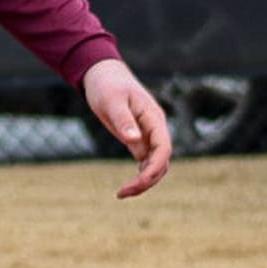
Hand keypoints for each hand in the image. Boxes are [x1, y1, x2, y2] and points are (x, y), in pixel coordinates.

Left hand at [81, 58, 172, 198]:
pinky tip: (127, 185)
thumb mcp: (112, 100)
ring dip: (144, 180)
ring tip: (122, 193)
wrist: (102, 74)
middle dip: (147, 179)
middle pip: (161, 160)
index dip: (155, 167)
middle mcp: (155, 128)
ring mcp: (148, 134)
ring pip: (155, 163)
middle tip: (122, 193)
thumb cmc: (107, 85)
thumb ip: (124, 120)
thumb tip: (135, 141)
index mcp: (154, 118)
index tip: (139, 181)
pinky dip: (140, 173)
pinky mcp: (138, 137)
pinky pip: (145, 159)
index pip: (163, 148)